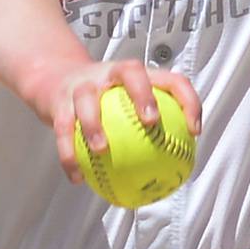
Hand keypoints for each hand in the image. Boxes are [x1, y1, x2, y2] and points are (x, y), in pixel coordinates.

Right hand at [30, 57, 202, 186]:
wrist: (56, 79)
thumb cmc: (104, 99)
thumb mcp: (126, 104)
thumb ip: (150, 130)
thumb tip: (177, 168)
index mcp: (135, 75)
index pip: (170, 79)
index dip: (187, 100)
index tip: (193, 131)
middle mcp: (110, 73)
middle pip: (130, 71)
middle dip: (142, 93)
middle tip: (151, 121)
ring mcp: (83, 85)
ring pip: (87, 98)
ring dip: (93, 123)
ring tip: (101, 150)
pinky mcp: (59, 102)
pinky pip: (63, 129)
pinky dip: (69, 154)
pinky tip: (77, 178)